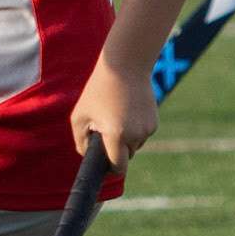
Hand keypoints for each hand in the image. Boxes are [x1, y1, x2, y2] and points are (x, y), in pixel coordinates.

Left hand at [71, 51, 157, 174]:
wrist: (126, 66)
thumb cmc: (98, 90)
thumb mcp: (80, 115)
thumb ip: (80, 141)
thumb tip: (87, 156)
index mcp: (116, 135)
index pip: (118, 168)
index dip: (110, 168)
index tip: (104, 163)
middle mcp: (136, 135)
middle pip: (126, 156)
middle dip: (115, 150)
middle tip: (104, 129)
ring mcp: (147, 129)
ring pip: (134, 145)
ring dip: (125, 138)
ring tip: (115, 115)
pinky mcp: (154, 122)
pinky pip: (141, 134)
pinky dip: (133, 128)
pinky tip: (126, 111)